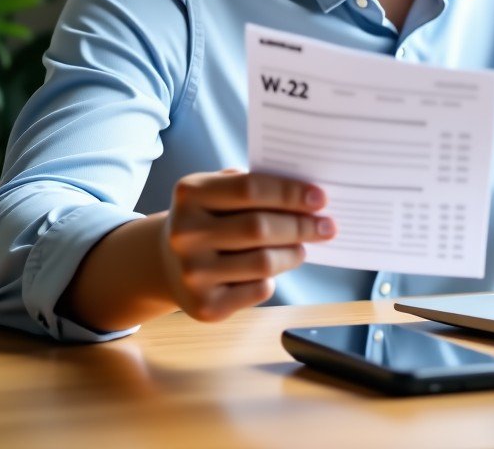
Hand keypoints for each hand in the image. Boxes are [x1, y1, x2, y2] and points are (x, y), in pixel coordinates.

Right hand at [159, 169, 334, 321]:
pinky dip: (273, 278)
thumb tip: (308, 196)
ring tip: (303, 247)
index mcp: (190, 195)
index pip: (250, 189)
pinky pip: (258, 290)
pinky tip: (273, 269)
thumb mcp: (217, 191)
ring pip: (264, 263)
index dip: (290, 193)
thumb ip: (254, 186)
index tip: (321, 197)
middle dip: (301, 225)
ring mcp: (192, 273)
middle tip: (327, 225)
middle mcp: (185, 234)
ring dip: (293, 253)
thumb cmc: (208, 218)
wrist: (166, 263)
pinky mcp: (204, 307)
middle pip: (259, 227)